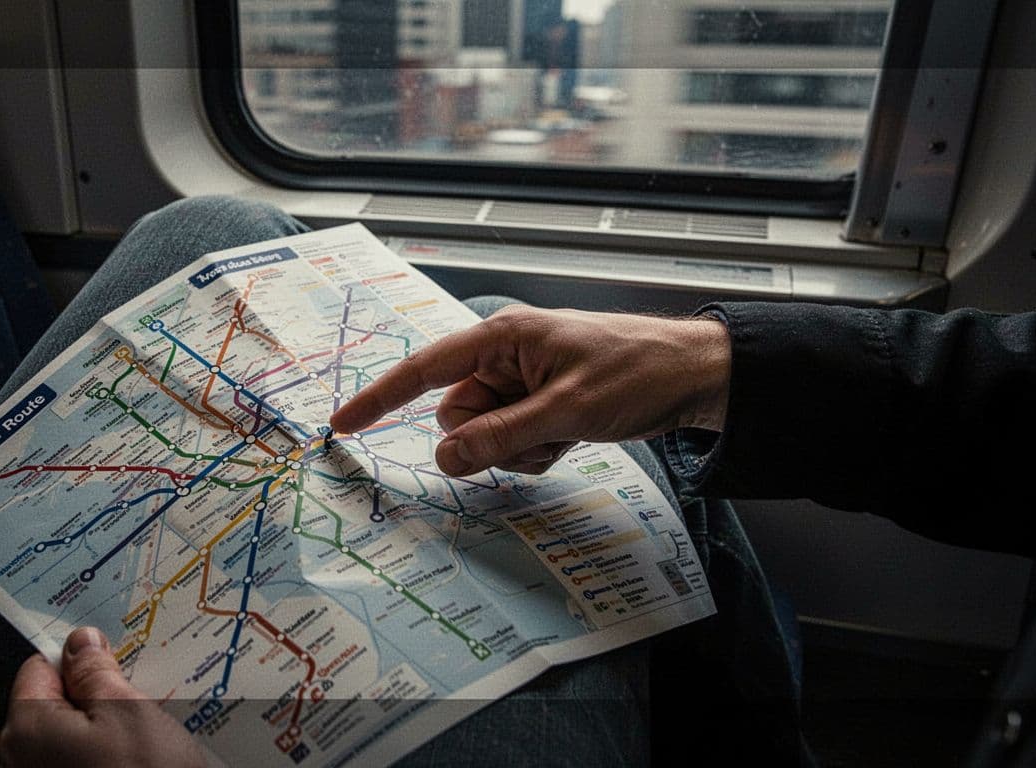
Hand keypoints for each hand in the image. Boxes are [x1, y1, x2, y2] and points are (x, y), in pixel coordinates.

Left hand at [0, 627, 205, 767]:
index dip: (78, 662)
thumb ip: (95, 671)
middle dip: (93, 701)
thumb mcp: (128, 710)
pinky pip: (75, 766)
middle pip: (52, 707)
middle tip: (135, 709)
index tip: (110, 665)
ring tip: (141, 746)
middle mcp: (18, 763)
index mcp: (26, 728)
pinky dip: (101, 761)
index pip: (38, 667)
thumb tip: (79, 644)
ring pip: (67, 740)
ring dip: (101, 735)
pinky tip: (133, 767)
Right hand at [330, 305, 729, 475]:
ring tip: (566, 432)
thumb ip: (501, 435)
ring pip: (483, 435)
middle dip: (488, 436)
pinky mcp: (538, 406)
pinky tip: (572, 438)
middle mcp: (504, 357)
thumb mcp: (567, 409)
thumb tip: (443, 456)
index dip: (381, 397)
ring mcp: (521, 384)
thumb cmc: (636, 371)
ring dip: (518, 447)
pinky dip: (534, 450)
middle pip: (455, 414)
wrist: (693, 378)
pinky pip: (510, 443)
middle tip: (539, 433)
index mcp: (502, 336)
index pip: (426, 369)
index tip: (343, 423)